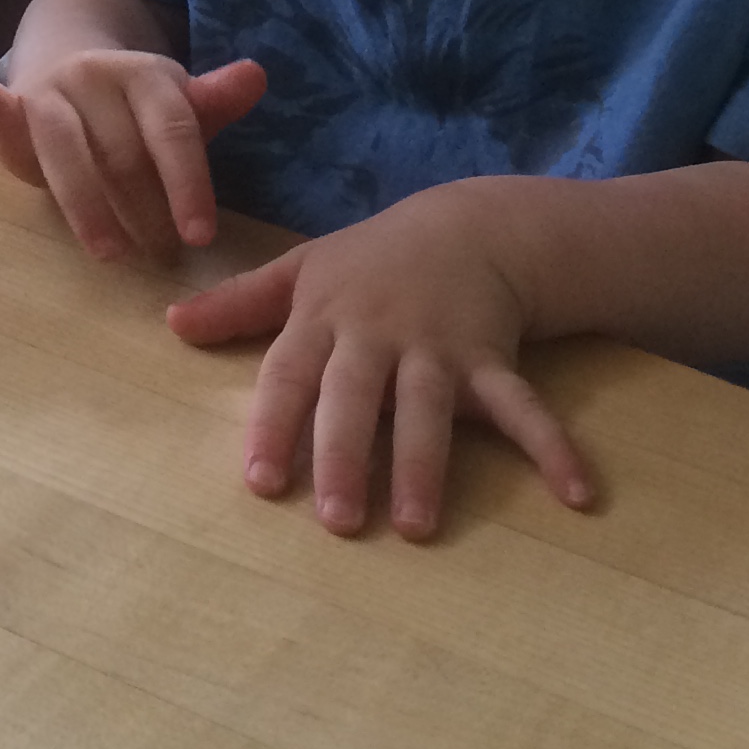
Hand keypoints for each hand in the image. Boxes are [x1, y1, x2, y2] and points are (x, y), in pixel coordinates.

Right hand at [0, 50, 266, 259]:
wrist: (71, 59)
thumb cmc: (135, 105)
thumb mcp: (177, 104)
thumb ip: (212, 102)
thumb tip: (257, 75)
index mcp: (144, 74)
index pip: (172, 129)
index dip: (188, 182)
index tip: (201, 235)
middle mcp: (95, 75)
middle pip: (121, 151)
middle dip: (144, 209)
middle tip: (160, 256)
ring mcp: (49, 91)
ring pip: (67, 150)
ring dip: (87, 203)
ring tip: (109, 251)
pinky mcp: (12, 108)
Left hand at [164, 183, 593, 537]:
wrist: (470, 223)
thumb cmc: (372, 259)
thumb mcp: (303, 271)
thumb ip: (240, 304)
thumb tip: (170, 325)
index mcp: (326, 317)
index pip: (291, 374)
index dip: (274, 425)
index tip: (260, 482)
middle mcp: (379, 333)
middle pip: (357, 398)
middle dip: (348, 457)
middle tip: (339, 523)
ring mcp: (439, 346)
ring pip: (430, 408)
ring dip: (426, 465)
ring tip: (418, 525)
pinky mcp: (493, 358)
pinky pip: (523, 406)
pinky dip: (552, 449)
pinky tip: (578, 494)